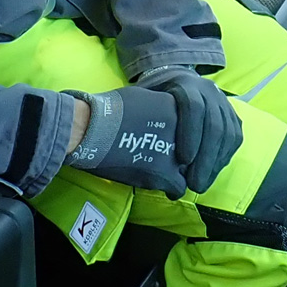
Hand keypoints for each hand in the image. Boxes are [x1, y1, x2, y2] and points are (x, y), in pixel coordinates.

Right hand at [64, 86, 187, 198]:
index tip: (175, 144)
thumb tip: (157, 116)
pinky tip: (167, 190)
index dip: (183, 138)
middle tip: (169, 162)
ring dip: (178, 174)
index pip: (193, 129)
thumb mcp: (143, 97)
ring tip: (166, 177)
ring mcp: (176, 152)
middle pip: (193, 149)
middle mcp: (183, 129)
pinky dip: (172, 189)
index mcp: (178, 108)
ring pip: (187, 169)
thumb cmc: (108, 110)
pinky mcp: (165, 174)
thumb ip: (159, 109)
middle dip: (182, 157)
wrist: (92, 128)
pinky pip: (179, 187)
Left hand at [134, 68, 241, 195]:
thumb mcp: (144, 97)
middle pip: (214, 125)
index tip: (182, 160)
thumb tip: (131, 148)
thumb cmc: (154, 95)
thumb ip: (141, 116)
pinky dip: (224, 158)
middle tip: (194, 185)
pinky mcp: (232, 114)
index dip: (191, 133)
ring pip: (228, 133)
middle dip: (206, 158)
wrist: (177, 76)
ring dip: (216, 163)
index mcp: (185, 85)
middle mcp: (209, 90)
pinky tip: (211, 173)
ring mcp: (223, 102)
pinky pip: (235, 137)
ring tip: (201, 185)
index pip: (194, 107)